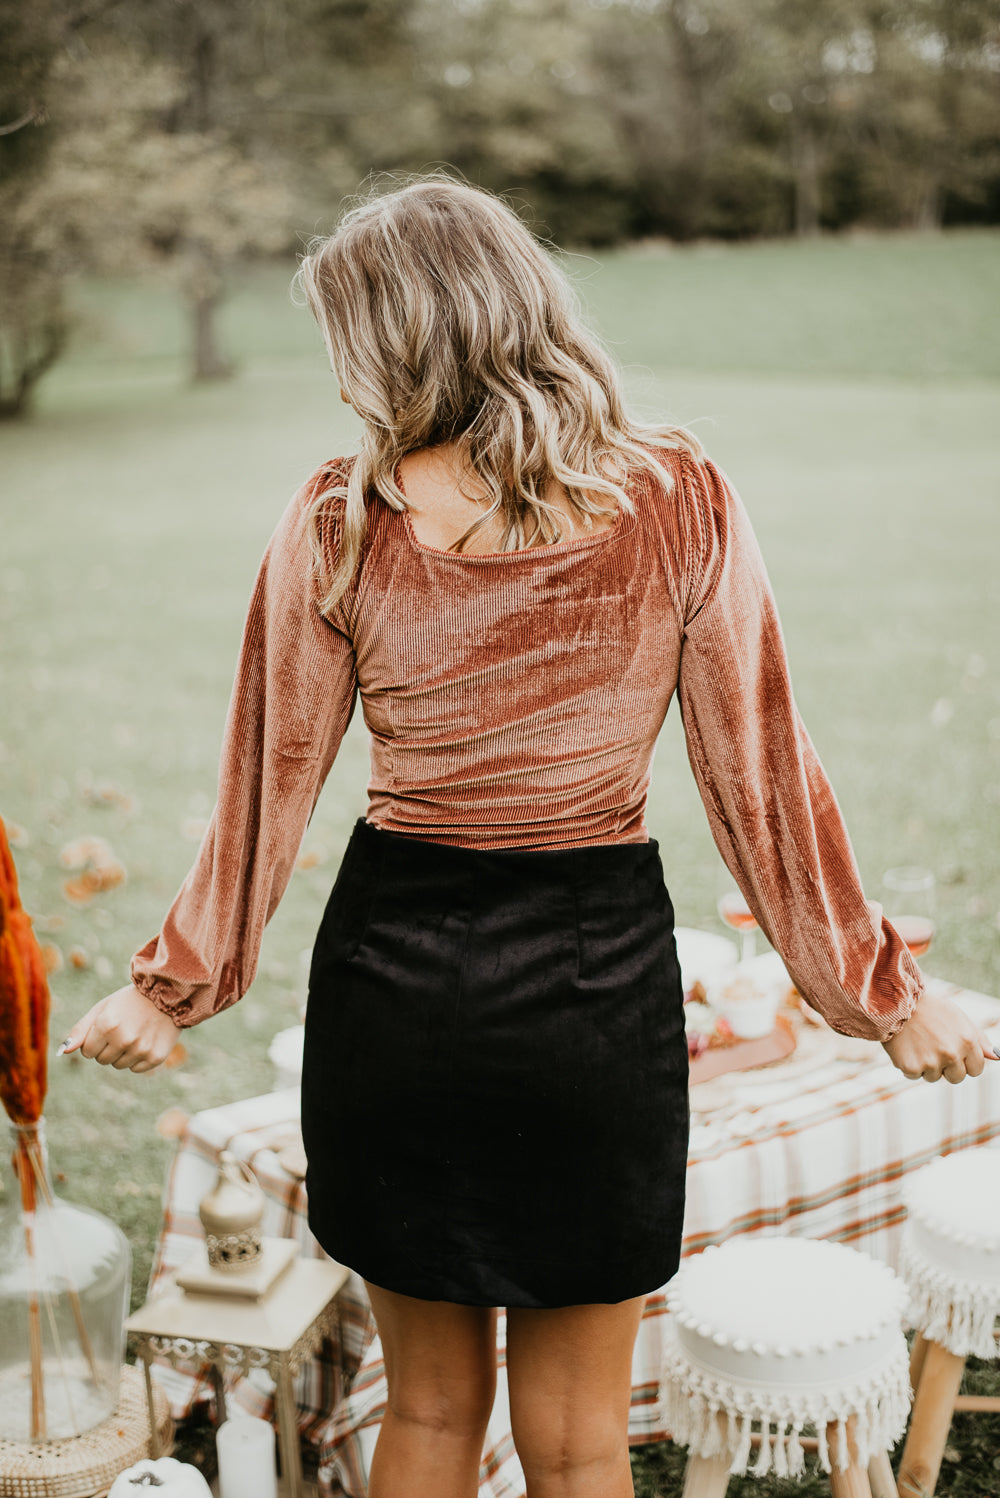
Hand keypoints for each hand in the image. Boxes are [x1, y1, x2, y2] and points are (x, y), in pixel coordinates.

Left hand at [59, 984, 181, 1072]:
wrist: (168, 995)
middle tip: (122, 1029)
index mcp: (107, 1025)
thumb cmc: (129, 1001)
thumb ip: (81, 1030)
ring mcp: (141, 1049)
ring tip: (134, 1033)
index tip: (107, 1028)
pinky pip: (135, 1068)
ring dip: (122, 1053)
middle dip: (107, 1047)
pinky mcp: (155, 1057)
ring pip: (118, 1065)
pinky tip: (145, 1040)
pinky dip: (137, 1058)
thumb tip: (62, 1051)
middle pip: (102, 1060)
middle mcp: (124, 1039)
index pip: (87, 1051)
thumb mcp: (103, 1008)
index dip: (94, 1040)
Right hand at [881, 991, 996, 1083]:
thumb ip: (979, 1039)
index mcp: (968, 1041)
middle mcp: (952, 1053)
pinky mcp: (912, 1067)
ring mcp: (932, 1062)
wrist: (894, 1002)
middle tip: (933, 1046)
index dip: (964, 1061)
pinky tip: (906, 1047)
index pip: (976, 1069)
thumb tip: (997, 1056)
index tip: (952, 1050)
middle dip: (947, 1067)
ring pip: (934, 1077)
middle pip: (957, 1078)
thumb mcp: (959, 1018)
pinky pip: (914, 1075)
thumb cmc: (930, 1009)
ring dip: (927, 1066)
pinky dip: (909, 1065)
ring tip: (918, 1043)